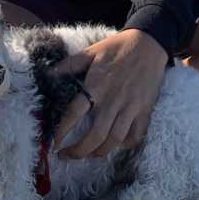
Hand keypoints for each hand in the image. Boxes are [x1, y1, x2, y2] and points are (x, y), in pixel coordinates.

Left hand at [53, 29, 168, 159]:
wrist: (149, 43)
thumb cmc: (118, 47)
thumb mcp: (91, 52)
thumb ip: (69, 64)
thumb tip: (49, 73)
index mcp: (96, 86)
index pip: (75, 114)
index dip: (63, 131)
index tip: (55, 141)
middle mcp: (113, 100)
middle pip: (94, 135)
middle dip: (78, 151)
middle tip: (67, 156)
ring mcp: (130, 107)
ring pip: (114, 140)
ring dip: (99, 152)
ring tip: (89, 155)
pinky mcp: (145, 110)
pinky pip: (135, 135)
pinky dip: (125, 145)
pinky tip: (115, 145)